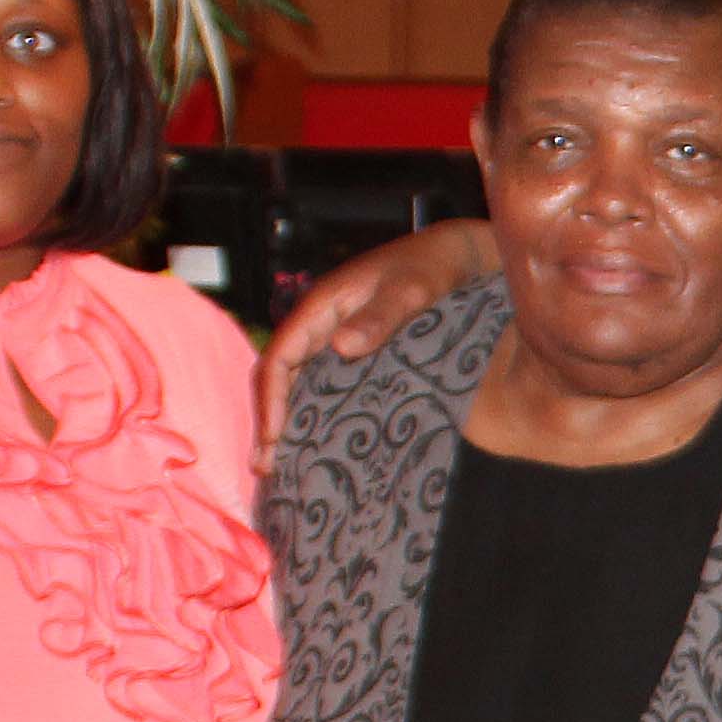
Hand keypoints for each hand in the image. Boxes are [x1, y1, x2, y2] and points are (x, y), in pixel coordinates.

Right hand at [256, 220, 497, 442]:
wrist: (456, 255)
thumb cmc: (434, 267)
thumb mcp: (411, 290)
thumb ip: (380, 317)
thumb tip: (341, 347)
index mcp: (322, 305)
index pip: (280, 357)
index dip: (270, 398)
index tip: (272, 437)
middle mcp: (320, 322)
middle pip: (278, 375)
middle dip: (269, 419)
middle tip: (265, 466)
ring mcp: (334, 335)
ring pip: (296, 382)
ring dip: (285, 420)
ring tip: (278, 466)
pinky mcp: (353, 347)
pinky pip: (320, 382)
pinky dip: (310, 412)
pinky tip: (315, 443)